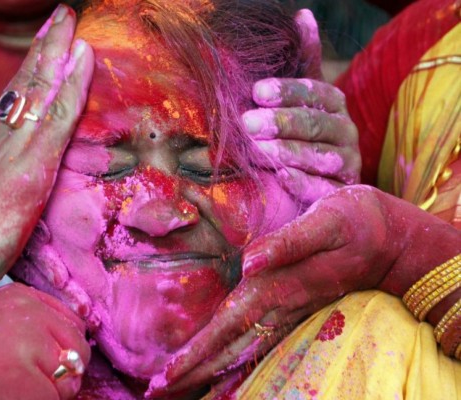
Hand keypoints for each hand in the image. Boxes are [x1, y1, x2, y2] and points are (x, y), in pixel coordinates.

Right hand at [0, 283, 90, 399]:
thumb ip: (34, 320)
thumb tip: (76, 342)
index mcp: (22, 296)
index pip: (73, 322)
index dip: (68, 349)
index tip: (58, 364)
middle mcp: (29, 313)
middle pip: (79, 347)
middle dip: (67, 371)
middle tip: (39, 384)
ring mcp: (27, 343)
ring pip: (70, 378)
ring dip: (54, 391)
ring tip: (19, 389)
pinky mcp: (21, 376)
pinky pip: (52, 399)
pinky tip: (13, 398)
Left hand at [148, 186, 401, 396]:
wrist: (390, 239)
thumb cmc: (353, 223)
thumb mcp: (325, 222)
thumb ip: (288, 243)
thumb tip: (249, 263)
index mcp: (281, 286)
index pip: (230, 325)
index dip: (199, 350)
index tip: (168, 374)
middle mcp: (282, 307)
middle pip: (231, 346)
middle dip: (195, 370)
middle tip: (157, 392)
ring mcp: (290, 313)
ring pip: (244, 349)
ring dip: (209, 369)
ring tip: (176, 387)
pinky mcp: (297, 311)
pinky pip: (260, 343)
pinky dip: (235, 358)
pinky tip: (218, 368)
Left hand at [242, 9, 359, 205]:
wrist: (319, 178)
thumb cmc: (301, 132)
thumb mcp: (300, 96)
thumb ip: (302, 61)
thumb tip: (302, 15)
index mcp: (333, 103)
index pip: (314, 92)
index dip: (286, 91)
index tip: (256, 91)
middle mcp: (344, 131)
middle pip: (315, 124)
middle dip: (281, 123)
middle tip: (247, 123)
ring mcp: (346, 163)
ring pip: (320, 155)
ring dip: (288, 151)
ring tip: (259, 150)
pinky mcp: (340, 191)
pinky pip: (323, 187)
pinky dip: (302, 182)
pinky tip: (280, 177)